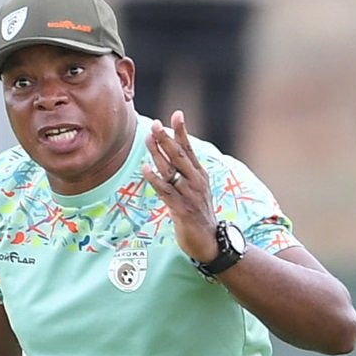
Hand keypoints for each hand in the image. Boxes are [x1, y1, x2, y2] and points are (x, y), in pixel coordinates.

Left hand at [141, 111, 219, 263]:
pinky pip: (166, 191)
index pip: (190, 149)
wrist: (210, 242)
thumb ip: (186, 175)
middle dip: (167, 139)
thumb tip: (172, 159)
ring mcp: (189, 195)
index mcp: (200, 175)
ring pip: (171, 170)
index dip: (182, 132)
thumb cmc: (200, 216)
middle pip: (179, 156)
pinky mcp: (181, 209)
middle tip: (155, 124)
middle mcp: (196, 182)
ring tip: (148, 139)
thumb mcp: (196, 191)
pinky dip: (155, 179)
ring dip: (158, 154)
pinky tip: (145, 169)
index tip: (177, 114)